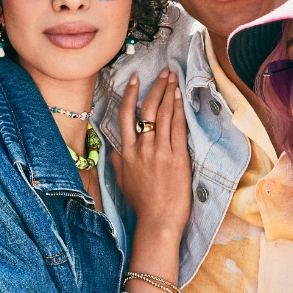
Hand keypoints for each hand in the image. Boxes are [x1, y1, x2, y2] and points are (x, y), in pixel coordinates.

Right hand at [110, 69, 190, 238]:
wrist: (158, 220)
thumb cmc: (141, 204)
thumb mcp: (122, 181)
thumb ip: (118, 162)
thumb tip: (113, 150)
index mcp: (126, 152)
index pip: (126, 116)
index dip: (130, 94)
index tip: (135, 79)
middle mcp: (142, 148)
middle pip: (148, 109)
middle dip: (156, 87)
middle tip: (164, 72)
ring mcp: (159, 151)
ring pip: (163, 114)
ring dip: (169, 93)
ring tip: (173, 79)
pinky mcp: (177, 157)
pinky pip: (177, 127)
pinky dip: (178, 110)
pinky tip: (179, 97)